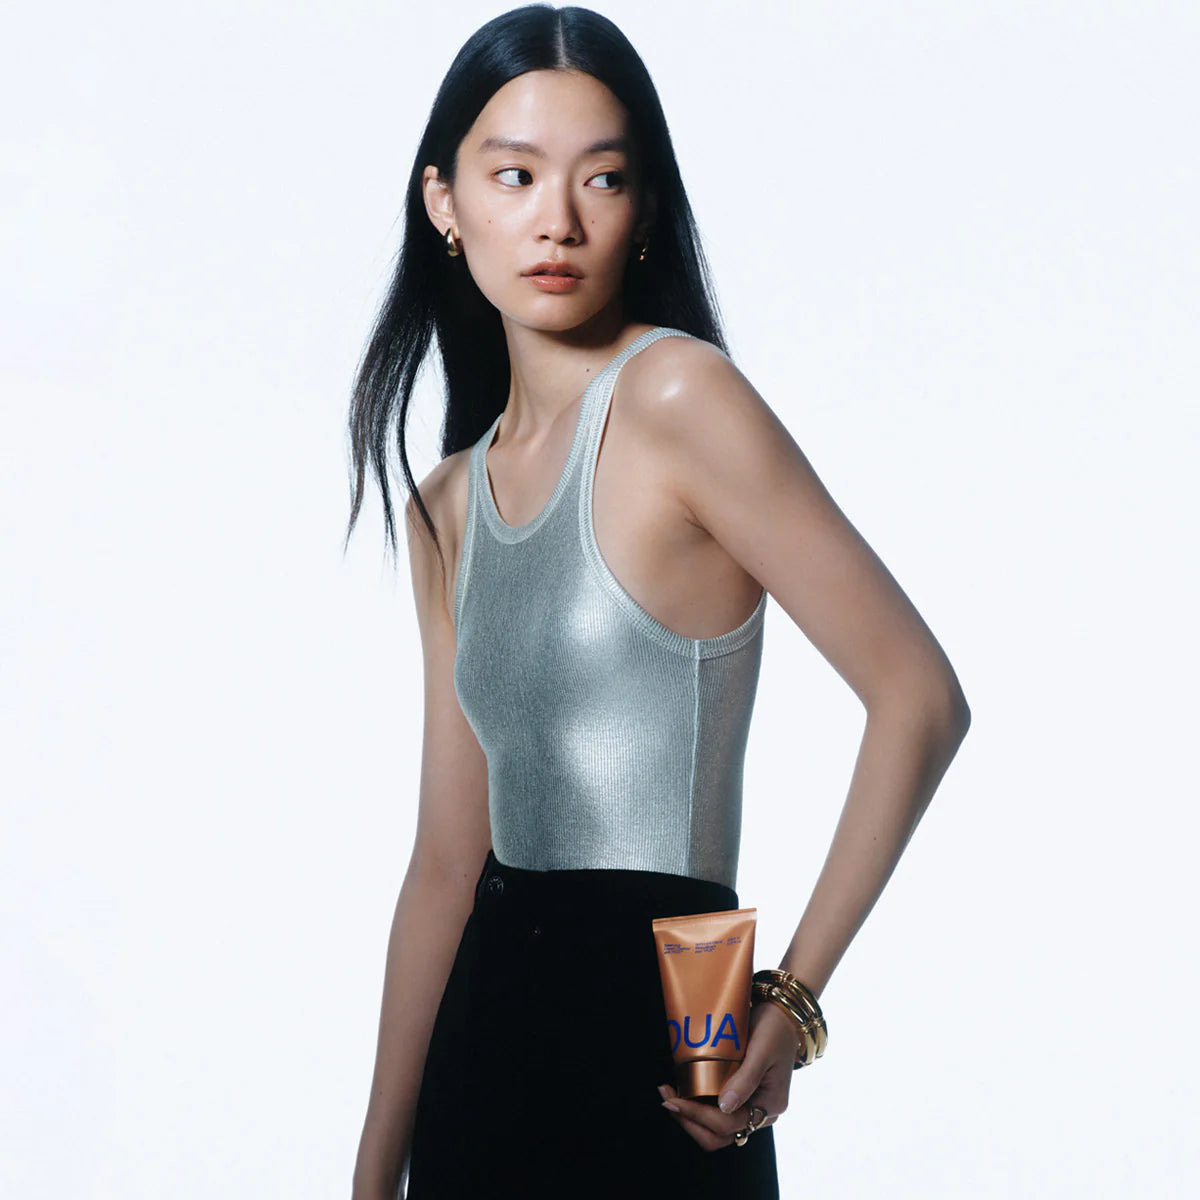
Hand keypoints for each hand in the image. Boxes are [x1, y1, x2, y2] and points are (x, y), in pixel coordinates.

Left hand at [656, 999, 797, 1150]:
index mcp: (770, 1104)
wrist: (784, 1016)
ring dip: (689, 1118)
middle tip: (667, 1099)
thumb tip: (725, 1106)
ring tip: (669, 1095)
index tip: (673, 1099)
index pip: (727, 1123)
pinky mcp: (740, 1097)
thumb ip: (746, 1078)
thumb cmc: (776, 1029)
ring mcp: (750, 1107)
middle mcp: (760, 1113)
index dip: (697, 1115)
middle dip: (688, 1121)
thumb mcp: (762, 1049)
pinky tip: (682, 1090)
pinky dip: (697, 1107)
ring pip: (715, 1129)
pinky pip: (716, 1113)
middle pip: (719, 1136)